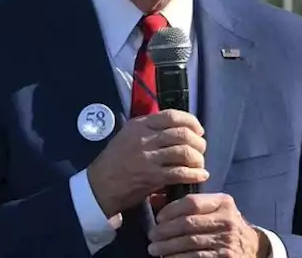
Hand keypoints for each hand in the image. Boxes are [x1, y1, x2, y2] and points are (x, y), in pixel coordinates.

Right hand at [85, 109, 207, 216]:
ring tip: (199, 164)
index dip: (191, 122)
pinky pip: (181, 173)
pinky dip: (195, 174)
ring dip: (198, 159)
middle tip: (201, 149)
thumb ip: (148, 129)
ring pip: (184, 152)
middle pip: (182, 134)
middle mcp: (145, 138)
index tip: (198, 130)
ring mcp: (149, 158)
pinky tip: (200, 176)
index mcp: (139, 125)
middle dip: (198, 141)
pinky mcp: (152, 177)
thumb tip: (176, 127)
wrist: (100, 186)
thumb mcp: (127, 135)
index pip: (172, 116)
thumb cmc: (115, 161)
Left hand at [147, 193, 267, 257]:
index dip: (171, 210)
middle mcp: (227, 220)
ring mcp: (226, 240)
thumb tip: (154, 199)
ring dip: (167, 247)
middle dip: (165, 231)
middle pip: (187, 223)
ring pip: (189, 242)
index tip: (158, 218)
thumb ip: (188, 204)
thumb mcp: (214, 209)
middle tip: (152, 235)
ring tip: (154, 248)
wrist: (251, 247)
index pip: (191, 202)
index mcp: (223, 203)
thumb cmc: (224, 225)